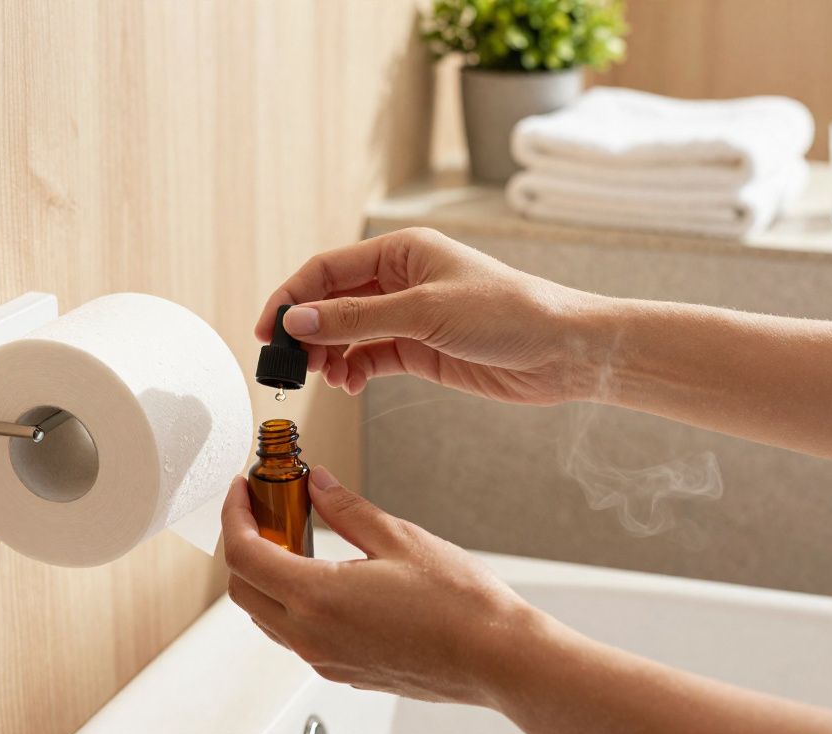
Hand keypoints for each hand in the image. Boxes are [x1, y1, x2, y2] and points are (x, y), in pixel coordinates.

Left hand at [220, 465, 537, 706]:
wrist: (498, 657)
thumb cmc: (460, 605)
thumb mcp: (399, 538)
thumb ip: (347, 511)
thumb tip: (318, 486)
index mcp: (317, 598)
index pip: (244, 554)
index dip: (235, 514)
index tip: (243, 490)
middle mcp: (311, 636)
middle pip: (242, 589)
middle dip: (244, 543)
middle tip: (267, 510)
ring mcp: (325, 658)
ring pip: (265, 616)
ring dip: (265, 576)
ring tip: (296, 538)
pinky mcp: (343, 670)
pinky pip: (295, 634)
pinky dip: (291, 601)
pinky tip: (324, 574)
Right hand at [255, 227, 604, 403]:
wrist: (563, 352)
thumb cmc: (508, 313)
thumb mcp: (425, 311)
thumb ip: (357, 317)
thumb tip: (298, 321)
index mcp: (401, 251)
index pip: (327, 269)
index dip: (292, 298)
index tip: (268, 330)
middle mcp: (400, 280)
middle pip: (332, 301)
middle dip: (307, 332)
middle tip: (288, 364)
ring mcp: (408, 316)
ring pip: (346, 333)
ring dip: (327, 355)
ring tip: (321, 377)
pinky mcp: (419, 350)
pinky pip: (368, 357)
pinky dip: (351, 371)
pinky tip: (347, 384)